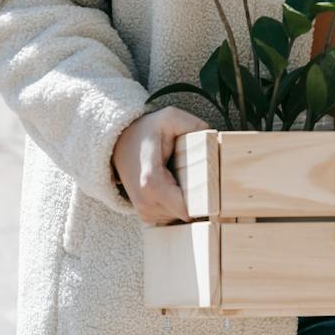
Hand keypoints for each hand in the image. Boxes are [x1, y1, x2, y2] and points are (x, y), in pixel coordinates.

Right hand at [111, 105, 209, 224]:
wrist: (120, 143)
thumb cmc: (147, 131)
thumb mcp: (169, 118)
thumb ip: (193, 125)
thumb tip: (214, 137)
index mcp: (151, 181)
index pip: (185, 209)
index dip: (202, 201)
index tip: (210, 187)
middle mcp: (146, 202)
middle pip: (187, 213)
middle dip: (198, 197)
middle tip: (194, 174)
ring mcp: (145, 212)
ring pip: (181, 217)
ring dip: (188, 200)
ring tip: (181, 178)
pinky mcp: (147, 216)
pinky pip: (173, 217)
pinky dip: (179, 204)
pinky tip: (175, 186)